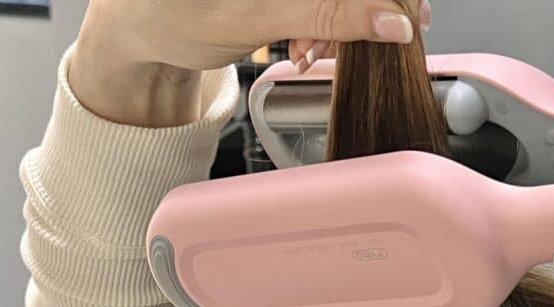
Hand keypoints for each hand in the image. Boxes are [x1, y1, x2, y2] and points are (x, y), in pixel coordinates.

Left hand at [80, 0, 429, 75]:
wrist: (142, 33)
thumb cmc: (178, 16)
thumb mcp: (261, 16)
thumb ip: (330, 15)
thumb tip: (390, 19)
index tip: (411, 19)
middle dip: (359, 12)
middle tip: (366, 44)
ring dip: (337, 27)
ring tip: (310, 55)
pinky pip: (318, 5)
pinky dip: (320, 29)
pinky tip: (303, 49)